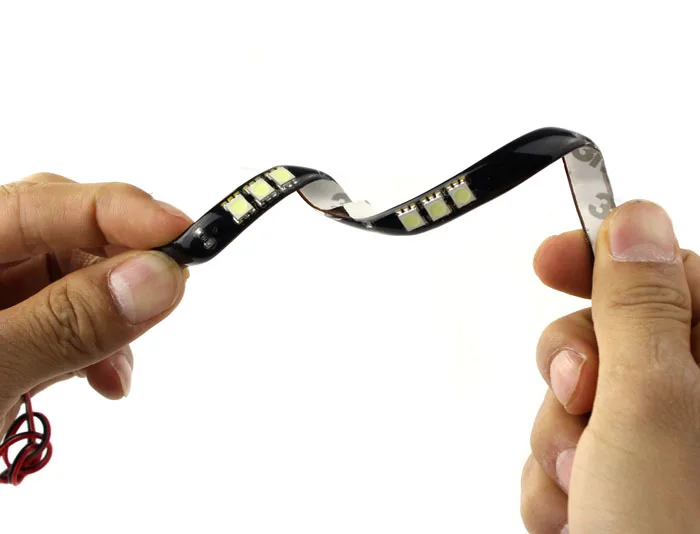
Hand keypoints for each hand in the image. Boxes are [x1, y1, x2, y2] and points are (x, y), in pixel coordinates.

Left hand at [0, 172, 190, 436]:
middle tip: (164, 295)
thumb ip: (69, 322)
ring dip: (114, 316)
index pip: (42, 203)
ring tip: (116, 370)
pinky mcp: (12, 326)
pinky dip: (100, 343)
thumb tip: (157, 277)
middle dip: (119, 269)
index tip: (184, 234)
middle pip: (63, 232)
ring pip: (76, 275)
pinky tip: (103, 378)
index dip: (121, 211)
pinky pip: (71, 314)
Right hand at [521, 200, 699, 532]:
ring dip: (560, 438)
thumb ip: (641, 307)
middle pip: (614, 337)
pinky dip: (554, 481)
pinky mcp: (619, 485)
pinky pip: (564, 449)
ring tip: (585, 488)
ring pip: (578, 399)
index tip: (553, 260)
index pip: (674, 275)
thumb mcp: (653, 408)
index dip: (609, 258)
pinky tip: (576, 515)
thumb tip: (634, 223)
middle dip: (575, 368)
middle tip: (579, 398)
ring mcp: (658, 452)